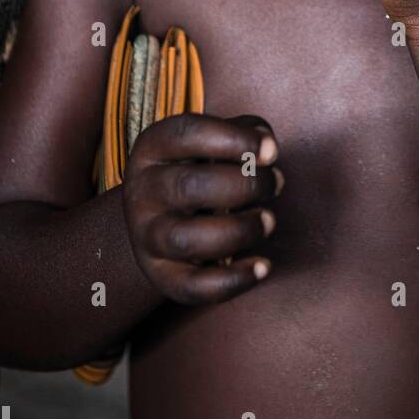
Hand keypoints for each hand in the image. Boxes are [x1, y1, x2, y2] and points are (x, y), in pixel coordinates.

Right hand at [122, 113, 283, 305]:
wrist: (161, 217)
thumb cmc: (201, 167)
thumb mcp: (212, 142)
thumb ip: (243, 132)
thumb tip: (267, 145)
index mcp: (153, 147)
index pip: (187, 134)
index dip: (235, 139)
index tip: (273, 151)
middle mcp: (143, 191)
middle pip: (189, 186)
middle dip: (245, 185)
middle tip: (275, 185)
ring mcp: (148, 236)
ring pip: (186, 239)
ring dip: (239, 230)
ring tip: (268, 221)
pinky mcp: (162, 275)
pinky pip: (192, 286)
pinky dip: (232, 280)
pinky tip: (263, 266)